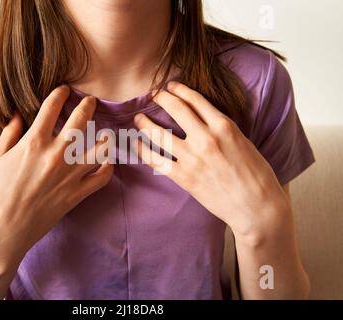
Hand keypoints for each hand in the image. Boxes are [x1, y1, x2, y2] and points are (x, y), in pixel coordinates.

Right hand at [0, 85, 113, 268]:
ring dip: (105, 138)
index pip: (51, 108)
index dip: (60, 94)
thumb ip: (10, 134)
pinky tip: (107, 162)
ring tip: (106, 133)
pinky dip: (108, 168)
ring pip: (99, 149)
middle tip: (91, 101)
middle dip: (88, 106)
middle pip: (81, 122)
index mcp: (33, 143)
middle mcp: (55, 155)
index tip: (64, 89)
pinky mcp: (76, 195)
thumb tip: (17, 115)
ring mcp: (69, 176)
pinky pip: (102, 178)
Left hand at [133, 81, 290, 238]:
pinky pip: (156, 160)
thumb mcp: (243, 142)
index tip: (170, 87)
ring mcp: (193, 158)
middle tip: (154, 96)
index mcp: (224, 126)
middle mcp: (206, 138)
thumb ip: (222, 129)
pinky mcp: (184, 177)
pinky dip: (143, 150)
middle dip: (161, 98)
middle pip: (175, 108)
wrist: (257, 207)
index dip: (179, 89)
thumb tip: (202, 120)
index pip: (195, 99)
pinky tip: (137, 145)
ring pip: (159, 133)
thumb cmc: (256, 176)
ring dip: (145, 123)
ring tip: (139, 118)